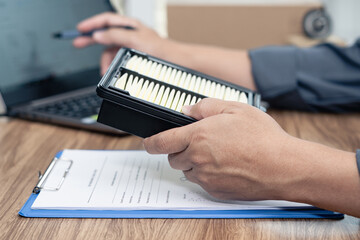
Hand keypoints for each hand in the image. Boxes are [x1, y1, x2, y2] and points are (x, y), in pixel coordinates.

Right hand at [73, 12, 165, 74]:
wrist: (175, 62)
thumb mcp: (135, 40)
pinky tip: (110, 71)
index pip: (106, 20)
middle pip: (105, 34)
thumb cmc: (161, 49)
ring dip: (105, 60)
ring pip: (111, 50)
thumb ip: (115, 36)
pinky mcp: (133, 56)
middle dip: (91, 39)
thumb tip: (98, 35)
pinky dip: (112, 65)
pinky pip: (117, 58)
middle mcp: (129, 33)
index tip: (80, 30)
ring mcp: (130, 45)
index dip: (92, 24)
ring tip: (103, 70)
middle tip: (77, 43)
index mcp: (129, 25)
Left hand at [143, 98, 293, 200]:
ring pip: (187, 171)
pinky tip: (226, 166)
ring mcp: (206, 178)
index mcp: (198, 136)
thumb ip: (206, 107)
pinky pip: (202, 182)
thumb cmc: (263, 137)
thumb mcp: (235, 109)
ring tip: (217, 154)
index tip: (148, 143)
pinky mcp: (216, 191)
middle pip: (173, 158)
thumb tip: (187, 110)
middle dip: (179, 150)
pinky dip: (207, 174)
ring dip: (194, 163)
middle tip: (198, 143)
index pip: (162, 142)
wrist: (284, 166)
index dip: (151, 142)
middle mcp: (198, 159)